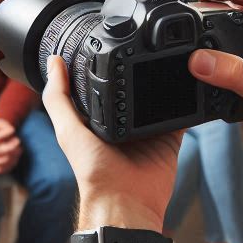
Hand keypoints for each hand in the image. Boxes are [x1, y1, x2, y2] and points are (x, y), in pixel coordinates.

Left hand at [42, 55, 180, 229]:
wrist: (126, 202)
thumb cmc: (93, 173)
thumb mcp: (68, 130)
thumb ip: (58, 98)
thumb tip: (53, 62)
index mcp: (98, 119)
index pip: (103, 84)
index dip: (105, 65)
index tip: (110, 40)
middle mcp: (124, 122)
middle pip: (135, 88)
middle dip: (141, 69)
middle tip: (147, 43)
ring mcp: (149, 129)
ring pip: (160, 97)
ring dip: (166, 82)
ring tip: (170, 56)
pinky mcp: (170, 137)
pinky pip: (181, 116)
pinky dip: (187, 101)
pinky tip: (189, 82)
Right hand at [189, 0, 242, 176]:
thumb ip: (236, 76)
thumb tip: (201, 59)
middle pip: (242, 12)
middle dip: (215, 6)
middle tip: (190, 11)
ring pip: (232, 39)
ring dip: (211, 35)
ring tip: (188, 36)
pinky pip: (226, 64)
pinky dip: (209, 62)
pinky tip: (197, 71)